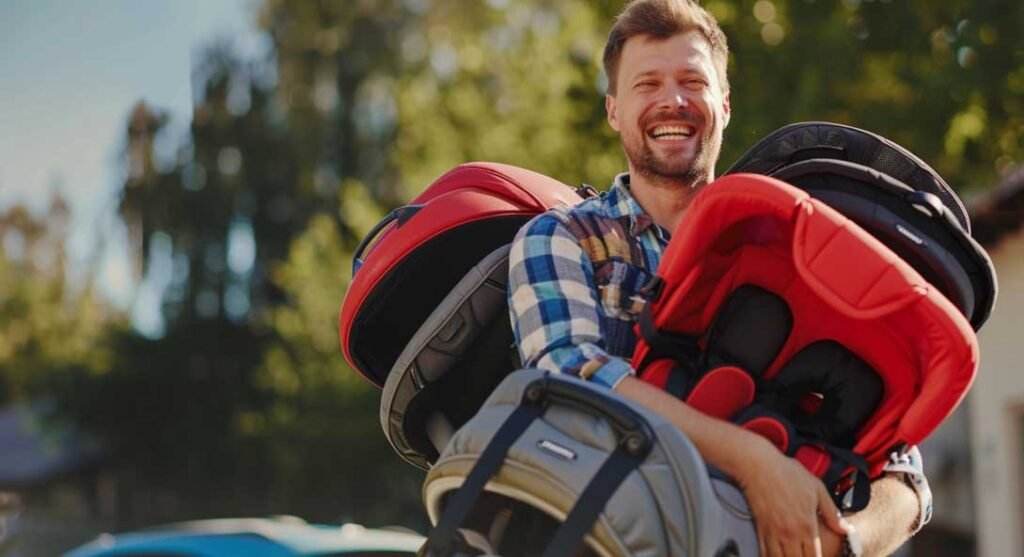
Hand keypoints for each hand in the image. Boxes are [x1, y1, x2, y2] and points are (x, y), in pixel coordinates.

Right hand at [736, 440, 848, 556]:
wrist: (759, 466)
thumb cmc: (788, 474)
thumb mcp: (817, 488)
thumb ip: (831, 512)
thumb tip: (845, 529)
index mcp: (807, 526)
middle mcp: (791, 534)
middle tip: (806, 555)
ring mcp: (774, 534)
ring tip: (793, 556)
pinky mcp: (760, 530)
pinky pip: (765, 553)